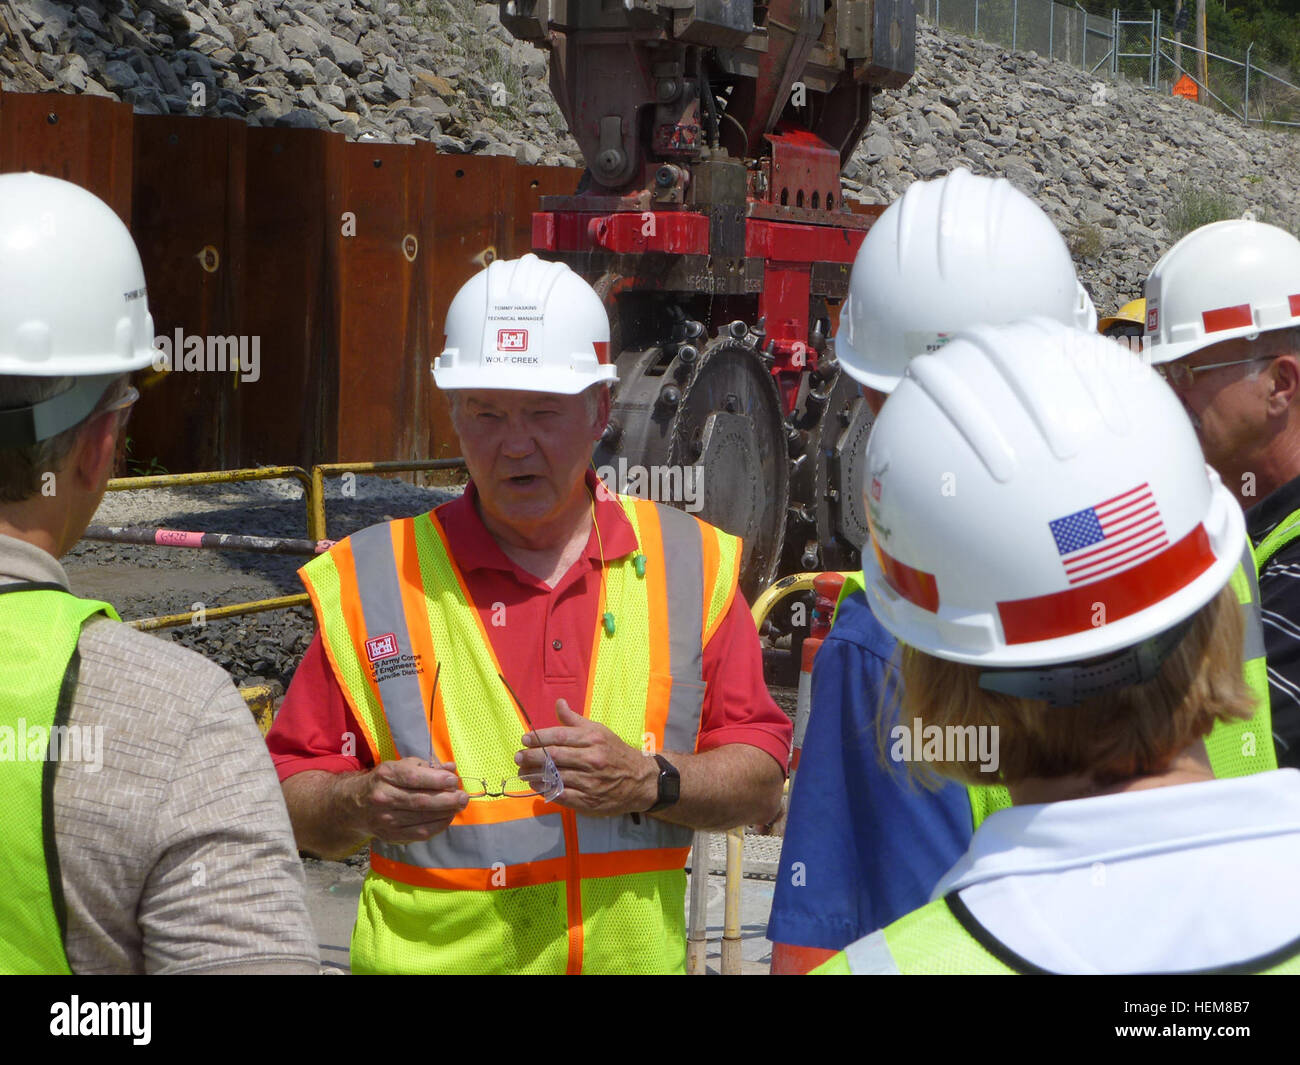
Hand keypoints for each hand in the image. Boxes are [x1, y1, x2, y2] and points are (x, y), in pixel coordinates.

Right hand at [345, 757, 467, 844]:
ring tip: (459, 806)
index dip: (436, 780)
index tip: (453, 781)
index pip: (413, 778)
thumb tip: (451, 768)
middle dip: (446, 799)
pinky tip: (447, 818)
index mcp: (386, 775)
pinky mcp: (391, 835)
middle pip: (420, 801)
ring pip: (422, 818)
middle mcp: (383, 797)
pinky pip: (419, 834)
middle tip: (463, 797)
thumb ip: (427, 766)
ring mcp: (386, 819)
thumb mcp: (401, 766)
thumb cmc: (386, 781)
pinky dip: (437, 826)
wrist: (357, 804)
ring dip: (445, 813)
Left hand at [516, 700, 657, 816]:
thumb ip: (575, 720)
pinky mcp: (590, 801)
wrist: (640, 780)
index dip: (538, 738)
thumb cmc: (615, 752)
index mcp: (593, 739)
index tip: (524, 740)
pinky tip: (537, 785)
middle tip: (518, 757)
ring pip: (555, 777)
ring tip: (523, 771)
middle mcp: (592, 759)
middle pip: (554, 757)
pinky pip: (562, 795)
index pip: (559, 736)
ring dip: (534, 774)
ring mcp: (591, 782)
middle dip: (532, 757)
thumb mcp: (599, 731)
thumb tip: (558, 703)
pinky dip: (546, 790)